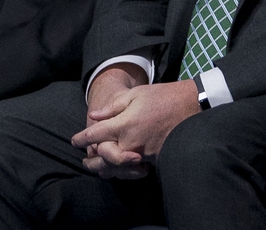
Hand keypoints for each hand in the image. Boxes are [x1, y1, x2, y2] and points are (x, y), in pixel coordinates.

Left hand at [72, 75, 198, 179]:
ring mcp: (144, 153)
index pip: (96, 134)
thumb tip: (94, 117)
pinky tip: (118, 170)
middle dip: (92, 158)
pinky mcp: (156, 160)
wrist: (192, 107)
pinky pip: (134, 169)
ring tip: (97, 168)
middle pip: (104, 156)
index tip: (74, 141)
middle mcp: (131, 142)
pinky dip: (124, 170)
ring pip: (118, 166)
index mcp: (124, 123)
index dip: (82, 138)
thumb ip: (112, 107)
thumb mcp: (135, 95)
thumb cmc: (162, 97)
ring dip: (105, 168)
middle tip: (84, 159)